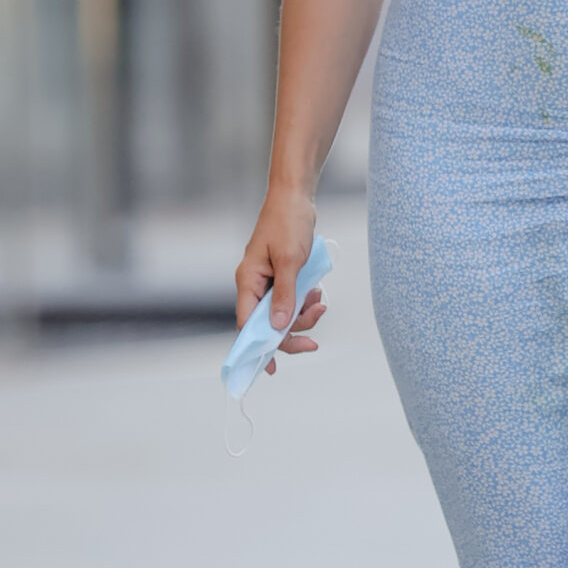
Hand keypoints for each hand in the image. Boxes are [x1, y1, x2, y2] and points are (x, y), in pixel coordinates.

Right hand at [234, 184, 327, 375]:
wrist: (296, 196)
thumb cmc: (289, 222)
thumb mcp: (291, 261)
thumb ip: (285, 295)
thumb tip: (277, 327)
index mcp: (248, 281)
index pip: (247, 325)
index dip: (257, 349)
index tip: (269, 370)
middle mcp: (254, 284)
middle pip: (268, 324)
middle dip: (293, 332)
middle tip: (315, 340)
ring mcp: (269, 281)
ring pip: (284, 313)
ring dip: (304, 314)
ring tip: (320, 301)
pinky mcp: (282, 276)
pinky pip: (293, 299)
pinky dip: (307, 300)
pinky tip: (318, 291)